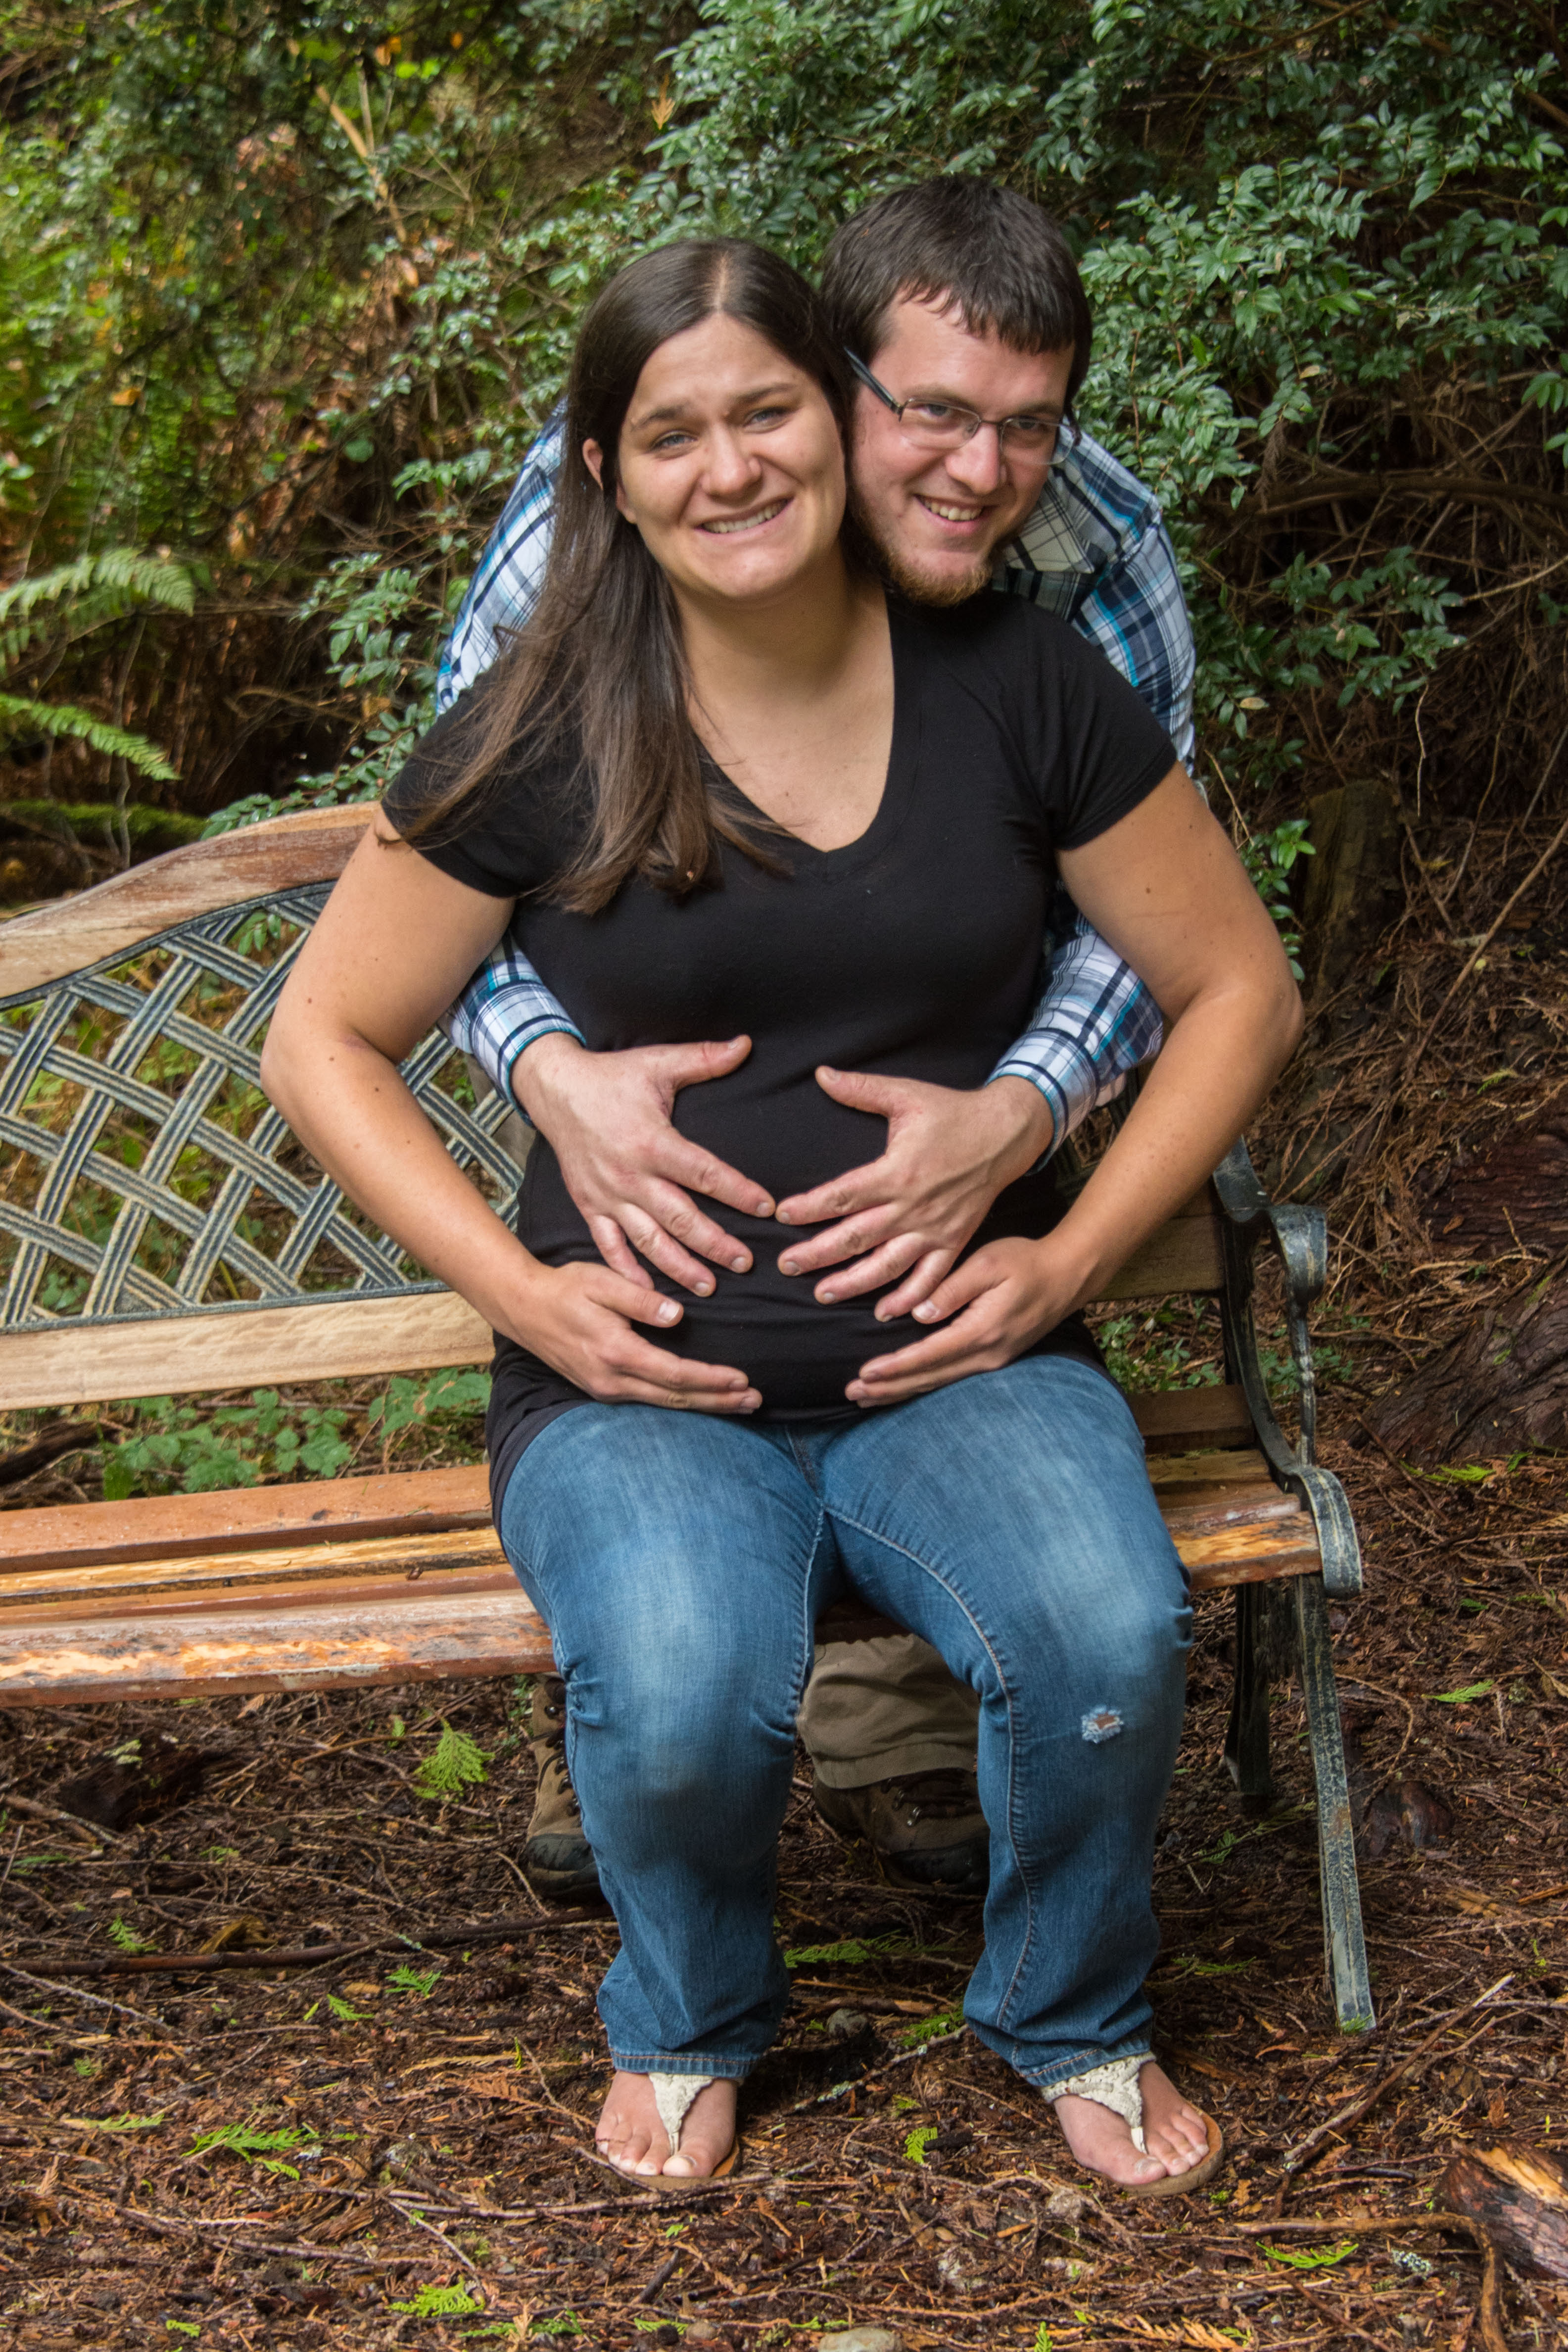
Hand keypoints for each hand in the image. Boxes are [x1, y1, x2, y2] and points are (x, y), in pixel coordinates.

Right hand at [512, 1259, 760, 1413]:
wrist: (525, 1308)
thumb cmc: (566, 1288)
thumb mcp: (601, 1281)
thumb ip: (639, 1298)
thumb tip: (677, 1315)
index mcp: (616, 1352)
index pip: (674, 1374)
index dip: (711, 1378)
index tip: (742, 1378)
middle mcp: (612, 1379)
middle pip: (675, 1398)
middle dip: (718, 1400)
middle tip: (755, 1400)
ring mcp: (606, 1389)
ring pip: (664, 1404)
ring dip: (704, 1404)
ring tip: (739, 1403)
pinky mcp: (603, 1389)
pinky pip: (650, 1400)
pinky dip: (681, 1401)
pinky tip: (701, 1399)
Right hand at [514, 1033, 773, 1295]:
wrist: (553, 1087)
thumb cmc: (611, 1077)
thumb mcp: (658, 1063)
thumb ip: (704, 1058)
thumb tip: (746, 1044)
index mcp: (653, 1141)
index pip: (706, 1173)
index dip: (739, 1192)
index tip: (768, 1209)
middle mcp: (630, 1175)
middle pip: (681, 1218)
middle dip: (715, 1245)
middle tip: (745, 1264)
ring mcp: (607, 1196)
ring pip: (648, 1241)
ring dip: (679, 1268)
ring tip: (708, 1288)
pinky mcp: (589, 1205)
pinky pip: (608, 1246)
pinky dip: (627, 1273)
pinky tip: (649, 1294)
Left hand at [774, 1072, 1052, 1316]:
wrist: (1005, 1133)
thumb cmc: (952, 1112)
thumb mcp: (906, 1094)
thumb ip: (860, 1088)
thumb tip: (820, 1074)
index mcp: (897, 1171)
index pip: (842, 1196)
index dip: (809, 1207)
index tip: (781, 1216)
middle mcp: (913, 1206)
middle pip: (857, 1238)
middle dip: (818, 1254)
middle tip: (786, 1266)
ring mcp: (935, 1229)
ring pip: (888, 1265)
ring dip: (854, 1283)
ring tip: (822, 1294)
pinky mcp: (954, 1241)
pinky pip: (930, 1278)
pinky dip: (909, 1299)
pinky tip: (884, 1313)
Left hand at [846, 1233, 1087, 1406]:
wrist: (1066, 1275)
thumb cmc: (1026, 1262)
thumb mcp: (988, 1264)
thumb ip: (952, 1288)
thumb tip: (920, 1313)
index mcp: (981, 1331)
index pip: (929, 1355)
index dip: (894, 1366)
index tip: (864, 1373)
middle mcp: (986, 1355)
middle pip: (929, 1378)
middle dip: (889, 1387)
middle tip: (851, 1392)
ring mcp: (992, 1361)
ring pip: (938, 1383)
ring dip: (901, 1391)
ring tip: (866, 1397)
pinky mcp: (993, 1359)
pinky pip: (950, 1378)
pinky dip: (921, 1385)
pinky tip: (901, 1389)